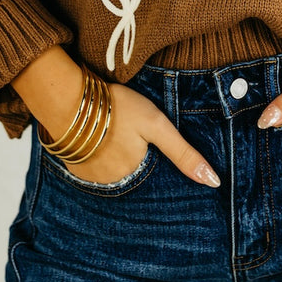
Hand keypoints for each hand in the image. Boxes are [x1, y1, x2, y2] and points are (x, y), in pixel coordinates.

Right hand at [11, 47, 220, 187]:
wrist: (68, 99)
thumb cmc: (117, 108)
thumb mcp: (157, 125)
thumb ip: (183, 153)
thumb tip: (213, 182)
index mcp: (136, 172)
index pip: (152, 168)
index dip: (149, 149)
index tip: (140, 134)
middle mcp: (114, 182)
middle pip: (132, 169)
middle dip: (131, 152)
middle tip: (123, 126)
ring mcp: (91, 178)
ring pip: (112, 168)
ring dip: (112, 152)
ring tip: (110, 128)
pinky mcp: (74, 168)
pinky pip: (92, 166)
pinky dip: (95, 153)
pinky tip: (94, 136)